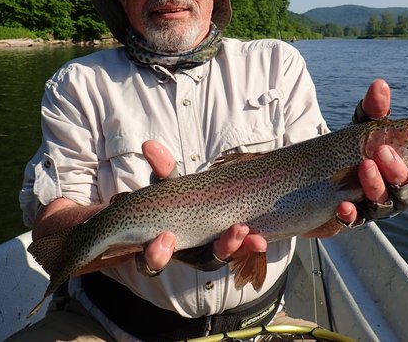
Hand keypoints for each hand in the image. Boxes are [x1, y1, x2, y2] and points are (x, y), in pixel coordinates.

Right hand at [138, 141, 266, 273]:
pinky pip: (241, 250)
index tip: (166, 238)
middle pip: (198, 261)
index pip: (154, 260)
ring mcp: (212, 252)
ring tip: (242, 228)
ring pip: (222, 256)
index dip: (157, 254)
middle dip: (210, 249)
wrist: (196, 203)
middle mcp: (189, 255)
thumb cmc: (174, 198)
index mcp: (162, 246)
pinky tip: (259, 238)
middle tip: (223, 235)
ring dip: (234, 245)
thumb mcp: (168, 183)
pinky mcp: (232, 247)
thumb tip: (149, 145)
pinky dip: (249, 245)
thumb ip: (161, 168)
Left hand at [336, 79, 407, 226]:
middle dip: (400, 174)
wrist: (318, 170)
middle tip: (383, 152)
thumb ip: (375, 109)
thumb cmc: (356, 147)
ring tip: (364, 165)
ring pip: (383, 205)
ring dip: (376, 186)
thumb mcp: (365, 127)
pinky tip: (343, 205)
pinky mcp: (349, 217)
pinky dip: (350, 214)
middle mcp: (397, 194)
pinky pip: (353, 221)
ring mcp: (373, 207)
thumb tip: (380, 85)